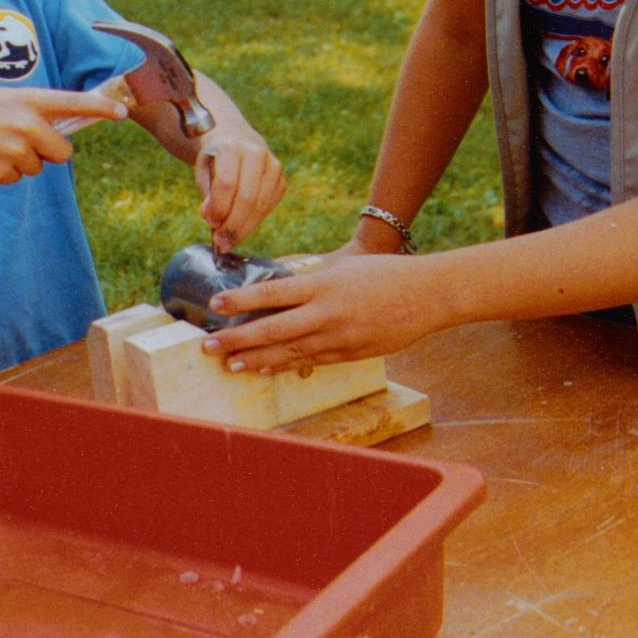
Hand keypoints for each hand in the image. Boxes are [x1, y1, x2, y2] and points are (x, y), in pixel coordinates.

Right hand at [0, 87, 127, 187]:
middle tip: (21, 144)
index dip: (99, 108)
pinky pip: (14, 179)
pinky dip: (1, 174)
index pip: (72, 103)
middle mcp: (25, 122)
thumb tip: (61, 135)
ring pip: (36, 168)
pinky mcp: (1, 169)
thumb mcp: (5, 102)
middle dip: (48, 154)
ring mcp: (13, 147)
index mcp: (27, 100)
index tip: (122, 112)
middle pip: (61, 152)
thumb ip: (33, 113)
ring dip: (20, 163)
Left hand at [194, 125, 285, 249]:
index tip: (211, 224)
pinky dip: (254, 222)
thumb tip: (214, 221)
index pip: (227, 183)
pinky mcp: (281, 180)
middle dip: (233, 225)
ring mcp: (273, 166)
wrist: (237, 140)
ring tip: (228, 241)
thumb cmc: (216, 161)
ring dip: (244, 228)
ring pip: (260, 205)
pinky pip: (269, 207)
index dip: (219, 207)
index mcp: (231, 147)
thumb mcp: (204, 173)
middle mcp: (256, 154)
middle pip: (247, 198)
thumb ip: (208, 196)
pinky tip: (241, 229)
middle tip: (221, 243)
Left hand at [197, 253, 446, 375]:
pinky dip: (286, 366)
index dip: (241, 301)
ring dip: (256, 360)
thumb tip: (277, 287)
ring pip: (288, 352)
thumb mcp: (343, 268)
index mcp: (323, 284)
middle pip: (273, 329)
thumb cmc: (384, 274)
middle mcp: (327, 313)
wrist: (429, 295)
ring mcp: (339, 337)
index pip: (272, 293)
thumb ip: (311, 279)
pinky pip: (311, 362)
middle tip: (209, 346)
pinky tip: (266, 369)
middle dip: (237, 340)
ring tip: (231, 366)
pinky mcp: (351, 354)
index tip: (215, 305)